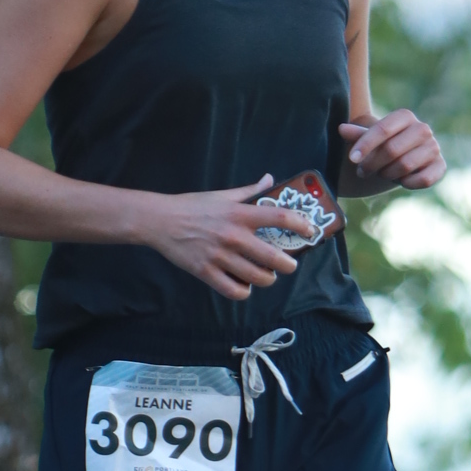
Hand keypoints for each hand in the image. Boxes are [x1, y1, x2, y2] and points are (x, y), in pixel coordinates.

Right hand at [145, 173, 300, 303]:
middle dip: (288, 265)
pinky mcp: (206, 272)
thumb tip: (269, 178)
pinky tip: (245, 286)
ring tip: (267, 276)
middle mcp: (233, 236)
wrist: (161, 221)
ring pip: (256, 278)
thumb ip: (249, 191)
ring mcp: (219, 256)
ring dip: (267, 279)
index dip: (300, 225)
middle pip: (272, 257)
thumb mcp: (223, 195)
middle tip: (289, 264)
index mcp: (239, 214)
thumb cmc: (193, 206)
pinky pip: (233, 290)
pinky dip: (244, 291)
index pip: (279, 217)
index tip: (310, 231)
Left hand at [341, 111, 444, 192]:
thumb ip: (357, 135)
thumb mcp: (368, 139)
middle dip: (373, 164)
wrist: (403, 160)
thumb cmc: (383, 146)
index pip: (383, 129)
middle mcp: (422, 129)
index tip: (351, 159)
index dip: (366, 144)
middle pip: (392, 149)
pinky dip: (408, 183)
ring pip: (405, 166)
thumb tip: (341, 129)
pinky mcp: (440, 166)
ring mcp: (434, 147)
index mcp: (405, 116)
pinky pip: (423, 180)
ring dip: (387, 174)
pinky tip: (401, 180)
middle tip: (362, 171)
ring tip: (381, 173)